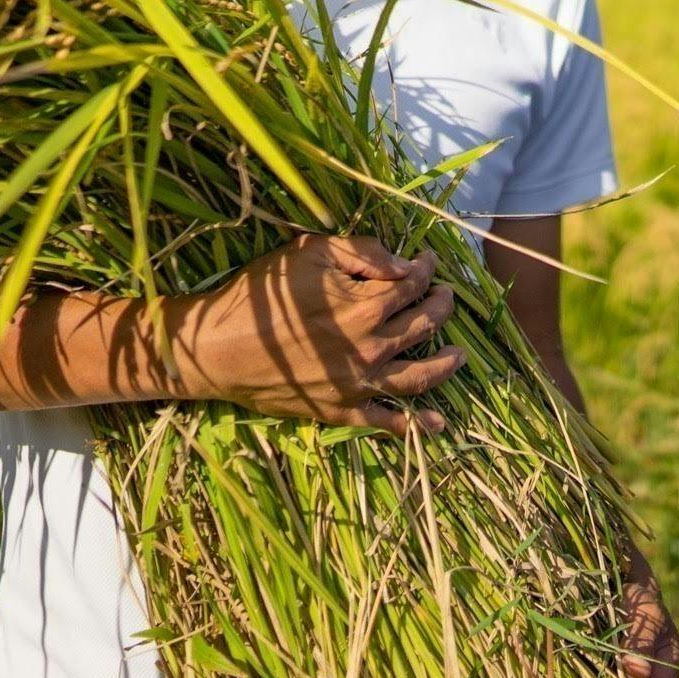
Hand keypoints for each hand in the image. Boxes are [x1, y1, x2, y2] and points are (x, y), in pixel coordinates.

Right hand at [164, 234, 462, 432]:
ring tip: (460, 356)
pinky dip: (416, 425)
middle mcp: (373, 347)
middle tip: (446, 299)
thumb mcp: (310, 252)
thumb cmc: (263, 297)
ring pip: (420, 377)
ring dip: (446, 365)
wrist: (218, 350)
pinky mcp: (343, 411)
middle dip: (442, 307)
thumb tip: (405, 264)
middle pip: (425, 325)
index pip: (414, 284)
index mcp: (368, 305)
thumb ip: (363, 252)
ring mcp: (360, 383)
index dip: (427, 269)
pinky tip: (437, 423)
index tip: (429, 262)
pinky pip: (388, 422)